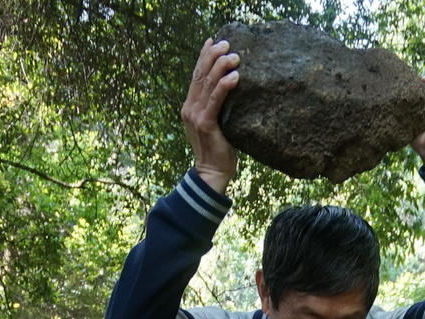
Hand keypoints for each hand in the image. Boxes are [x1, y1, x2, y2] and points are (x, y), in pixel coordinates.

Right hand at [182, 38, 241, 191]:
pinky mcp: (206, 124)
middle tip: (227, 43)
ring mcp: (195, 115)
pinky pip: (215, 101)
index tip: (213, 40)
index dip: (203, 55)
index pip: (196, 75)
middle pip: (200, 74)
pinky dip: (224, 86)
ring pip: (207, 84)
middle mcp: (189, 107)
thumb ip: (218, 106)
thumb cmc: (219, 149)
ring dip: (221, 67)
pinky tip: (234, 77)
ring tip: (234, 56)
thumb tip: (232, 87)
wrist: (212, 173)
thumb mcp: (217, 123)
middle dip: (213, 55)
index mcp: (190, 105)